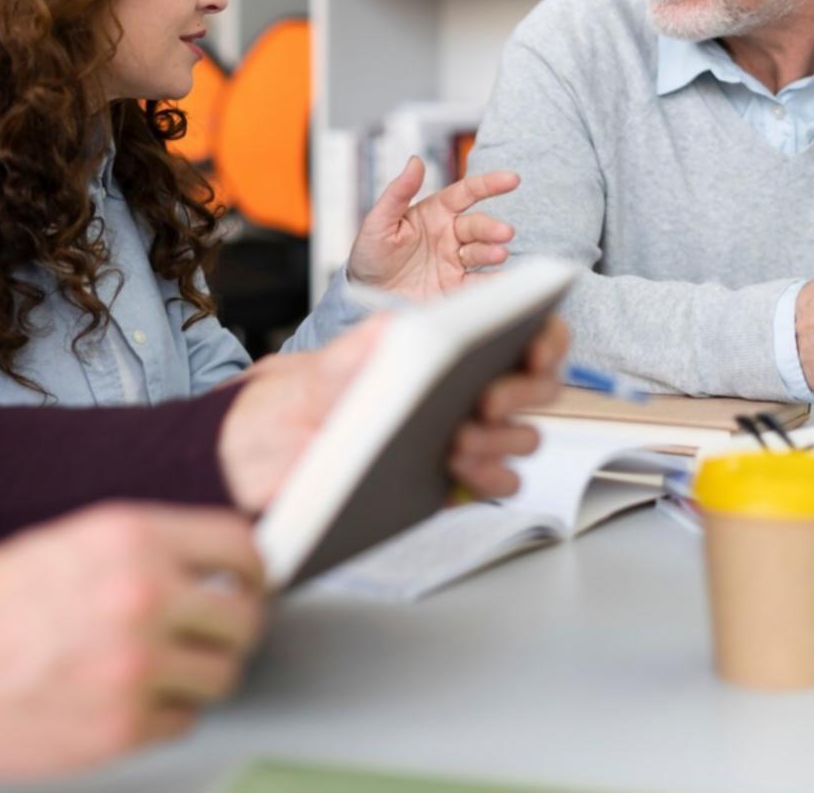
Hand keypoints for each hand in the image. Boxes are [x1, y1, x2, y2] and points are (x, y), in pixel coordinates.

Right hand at [0, 503, 263, 778]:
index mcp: (130, 537)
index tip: (251, 582)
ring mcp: (135, 666)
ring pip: (221, 674)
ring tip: (161, 670)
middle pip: (243, 617)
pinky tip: (124, 699)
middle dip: (233, 627)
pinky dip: (163, 714)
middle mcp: (141, 596)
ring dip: (200, 674)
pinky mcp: (120, 727)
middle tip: (213, 634)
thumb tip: (210, 571)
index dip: (252, 569)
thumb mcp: (67, 544)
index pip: (239, 546)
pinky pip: (181, 720)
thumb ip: (144, 554)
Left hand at [216, 313, 568, 510]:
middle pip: (535, 388)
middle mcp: (468, 391)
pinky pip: (497, 483)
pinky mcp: (455, 482)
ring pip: (521, 438)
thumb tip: (409, 329)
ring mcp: (467, 437)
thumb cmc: (308, 395)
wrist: (269, 451)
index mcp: (452, 348)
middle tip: (487, 399)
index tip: (535, 345)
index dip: (544, 337)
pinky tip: (459, 469)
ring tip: (460, 437)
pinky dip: (489, 477)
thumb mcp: (328, 361)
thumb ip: (367, 344)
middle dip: (521, 391)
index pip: (524, 335)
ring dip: (503, 438)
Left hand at [345, 156, 518, 299]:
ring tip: (500, 253)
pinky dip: (494, 281)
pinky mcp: (455, 287)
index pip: (466, 193)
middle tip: (504, 232)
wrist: (365, 296)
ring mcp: (454, 261)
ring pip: (481, 252)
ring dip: (493, 251)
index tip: (511, 180)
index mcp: (435, 213)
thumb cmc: (370, 255)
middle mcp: (450, 235)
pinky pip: (478, 283)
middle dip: (492, 228)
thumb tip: (415, 161)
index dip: (489, 184)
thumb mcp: (378, 221)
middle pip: (477, 226)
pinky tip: (505, 278)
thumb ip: (398, 192)